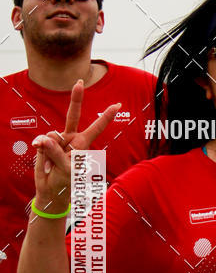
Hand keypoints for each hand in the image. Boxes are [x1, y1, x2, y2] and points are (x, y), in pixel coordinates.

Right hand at [31, 79, 119, 213]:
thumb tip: (43, 139)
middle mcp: (71, 139)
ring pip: (52, 135)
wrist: (51, 190)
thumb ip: (56, 153)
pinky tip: (46, 164)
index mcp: (83, 144)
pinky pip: (42, 141)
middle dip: (76, 99)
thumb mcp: (65, 170)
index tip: (117, 105)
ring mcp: (58, 140)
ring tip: (54, 166)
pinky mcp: (45, 144)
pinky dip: (42, 151)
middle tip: (80, 82)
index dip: (106, 117)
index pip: (96, 127)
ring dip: (51, 150)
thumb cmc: (65, 181)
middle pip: (73, 116)